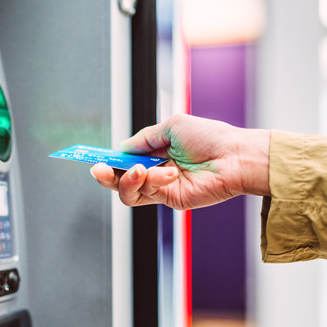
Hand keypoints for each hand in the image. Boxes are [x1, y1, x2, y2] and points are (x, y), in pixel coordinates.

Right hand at [90, 114, 269, 208]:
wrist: (235, 157)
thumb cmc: (211, 138)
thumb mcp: (172, 126)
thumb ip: (145, 139)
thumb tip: (122, 148)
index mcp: (156, 152)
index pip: (124, 159)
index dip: (107, 159)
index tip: (92, 157)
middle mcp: (156, 171)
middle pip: (119, 179)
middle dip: (106, 175)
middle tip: (99, 169)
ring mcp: (162, 187)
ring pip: (127, 191)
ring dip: (128, 180)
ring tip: (140, 170)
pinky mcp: (170, 200)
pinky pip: (146, 195)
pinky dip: (151, 182)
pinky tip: (165, 172)